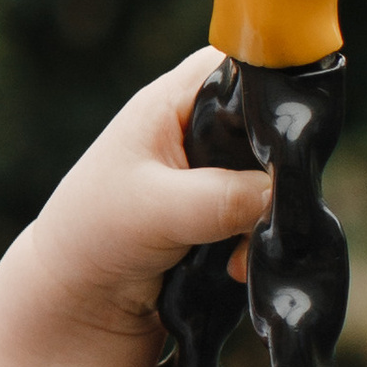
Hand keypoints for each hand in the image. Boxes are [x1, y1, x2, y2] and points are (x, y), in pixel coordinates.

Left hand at [17, 48, 271, 344]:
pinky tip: (236, 268)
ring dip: (269, 217)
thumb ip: (221, 198)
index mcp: (178, 97)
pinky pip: (266, 217)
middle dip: (278, 170)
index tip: (289, 141)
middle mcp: (202, 125)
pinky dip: (259, 242)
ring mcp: (216, 169)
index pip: (250, 66)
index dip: (277, 95)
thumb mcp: (155, 210)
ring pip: (275, 177)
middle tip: (264, 211)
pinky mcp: (225, 211)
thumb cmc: (91, 236)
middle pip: (272, 125)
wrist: (76, 300)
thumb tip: (279, 194)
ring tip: (239, 254)